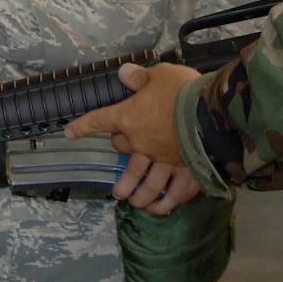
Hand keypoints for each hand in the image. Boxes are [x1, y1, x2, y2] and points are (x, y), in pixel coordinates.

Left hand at [63, 62, 201, 205]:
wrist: (213, 112)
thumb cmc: (184, 90)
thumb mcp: (160, 74)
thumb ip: (140, 78)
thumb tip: (124, 73)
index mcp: (129, 118)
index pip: (99, 121)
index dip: (82, 127)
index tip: (69, 133)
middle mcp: (141, 144)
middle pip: (124, 161)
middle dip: (120, 171)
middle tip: (118, 180)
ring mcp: (163, 161)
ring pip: (145, 184)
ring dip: (137, 196)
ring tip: (131, 202)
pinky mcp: (185, 171)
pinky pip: (175, 192)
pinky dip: (167, 202)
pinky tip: (163, 207)